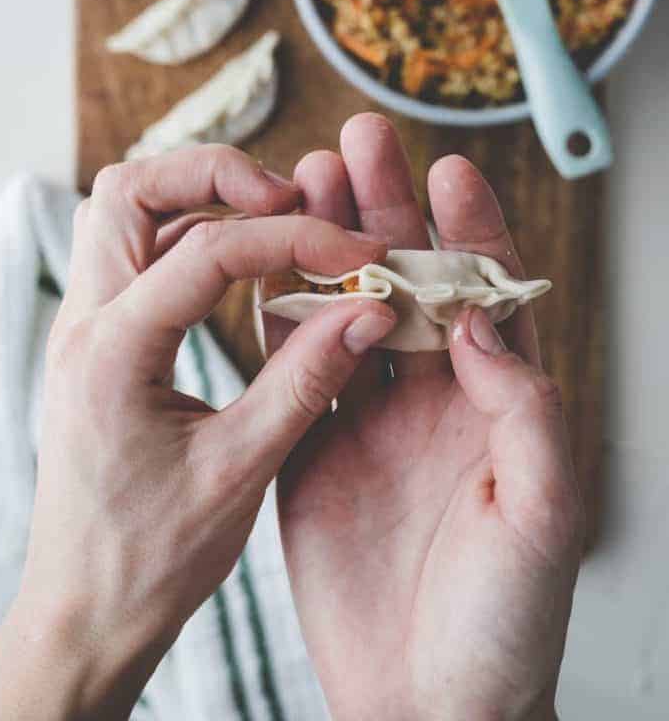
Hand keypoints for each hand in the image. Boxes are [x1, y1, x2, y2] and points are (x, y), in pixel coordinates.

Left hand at [0, 145, 395, 720]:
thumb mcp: (241, 469)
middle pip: (130, 190)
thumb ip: (306, 380)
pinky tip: (242, 269)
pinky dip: (189, 239)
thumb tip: (370, 309)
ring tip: (270, 220)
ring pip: (123, 213)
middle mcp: (85, 324)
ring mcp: (85, 330)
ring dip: (196, 198)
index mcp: (113, 352)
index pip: (208, 250)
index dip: (295, 238)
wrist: (85, 614)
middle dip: (215, 173)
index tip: (359, 252)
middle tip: (289, 200)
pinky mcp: (101, 344)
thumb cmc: (151, 558)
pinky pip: (135, 258)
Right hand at [268, 114, 582, 720]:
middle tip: (359, 142)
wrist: (427, 700)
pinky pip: (296, 370)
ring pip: (348, 310)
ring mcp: (372, 419)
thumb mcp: (542, 513)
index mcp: (498, 401)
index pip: (487, 291)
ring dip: (327, 246)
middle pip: (410, 281)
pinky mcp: (317, 449)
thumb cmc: (505, 620)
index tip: (448, 169)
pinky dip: (281, 316)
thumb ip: (521, 408)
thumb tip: (476, 318)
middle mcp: (438, 398)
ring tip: (303, 182)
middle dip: (388, 209)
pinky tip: (264, 269)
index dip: (470, 227)